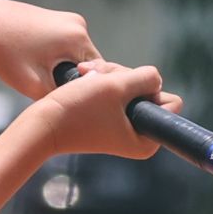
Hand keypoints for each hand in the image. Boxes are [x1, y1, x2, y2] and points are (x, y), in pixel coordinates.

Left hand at [0, 0, 97, 100]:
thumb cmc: (2, 50)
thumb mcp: (32, 84)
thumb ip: (60, 98)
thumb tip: (78, 108)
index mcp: (79, 37)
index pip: (98, 75)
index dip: (83, 92)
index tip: (63, 101)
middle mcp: (78, 24)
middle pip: (86, 65)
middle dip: (68, 80)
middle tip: (44, 90)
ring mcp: (65, 18)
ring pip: (72, 57)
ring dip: (58, 70)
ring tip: (35, 76)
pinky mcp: (53, 18)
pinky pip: (61, 47)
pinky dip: (50, 59)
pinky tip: (29, 62)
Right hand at [41, 61, 178, 159]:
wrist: (41, 123)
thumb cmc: (78, 109)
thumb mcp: (117, 87)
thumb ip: (146, 78)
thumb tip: (156, 78)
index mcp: (146, 140)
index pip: (170, 102)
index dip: (149, 88)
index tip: (123, 92)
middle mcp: (137, 136)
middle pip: (149, 90)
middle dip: (125, 78)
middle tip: (101, 78)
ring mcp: (121, 126)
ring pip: (130, 86)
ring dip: (110, 75)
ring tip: (87, 73)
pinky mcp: (106, 118)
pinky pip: (115, 90)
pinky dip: (102, 80)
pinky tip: (84, 75)